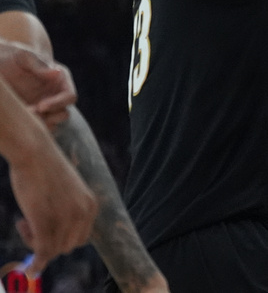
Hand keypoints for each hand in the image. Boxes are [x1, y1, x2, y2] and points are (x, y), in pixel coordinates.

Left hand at [0, 40, 76, 128]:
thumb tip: (57, 72)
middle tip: (28, 113)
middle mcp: (55, 95)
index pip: (70, 97)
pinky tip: (16, 123)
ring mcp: (44, 107)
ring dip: (39, 125)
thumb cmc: (13, 56)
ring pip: (51, 124)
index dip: (58, 103)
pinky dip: (30, 130)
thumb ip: (39, 64)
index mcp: (61, 80)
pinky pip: (37, 128)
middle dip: (48, 118)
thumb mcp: (24, 56)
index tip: (41, 106)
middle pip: (63, 114)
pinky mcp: (32, 115)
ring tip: (21, 117)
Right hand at [9, 126, 96, 275]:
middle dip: (48, 242)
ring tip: (23, 222)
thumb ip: (68, 211)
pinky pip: (43, 251)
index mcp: (91, 205)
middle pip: (68, 246)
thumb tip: (57, 238)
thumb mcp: (66, 191)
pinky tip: (30, 269)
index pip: (80, 238)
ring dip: (36, 243)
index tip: (44, 230)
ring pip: (53, 249)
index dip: (61, 239)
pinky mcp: (45, 220)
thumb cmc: (45, 169)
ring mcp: (65, 217)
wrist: (34, 151)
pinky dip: (37, 263)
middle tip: (27, 224)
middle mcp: (83, 212)